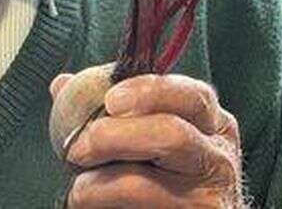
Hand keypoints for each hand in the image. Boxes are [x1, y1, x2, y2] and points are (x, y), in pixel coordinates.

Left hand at [50, 73, 242, 207]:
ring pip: (142, 184)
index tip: (110, 99)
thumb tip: (63, 85)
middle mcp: (218, 158)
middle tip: (77, 147)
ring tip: (78, 188)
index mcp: (212, 124)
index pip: (192, 95)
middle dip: (113, 136)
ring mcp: (208, 198)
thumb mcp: (150, 137)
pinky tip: (89, 204)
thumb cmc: (162, 177)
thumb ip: (112, 110)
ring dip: (98, 182)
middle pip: (171, 134)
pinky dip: (103, 204)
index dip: (149, 92)